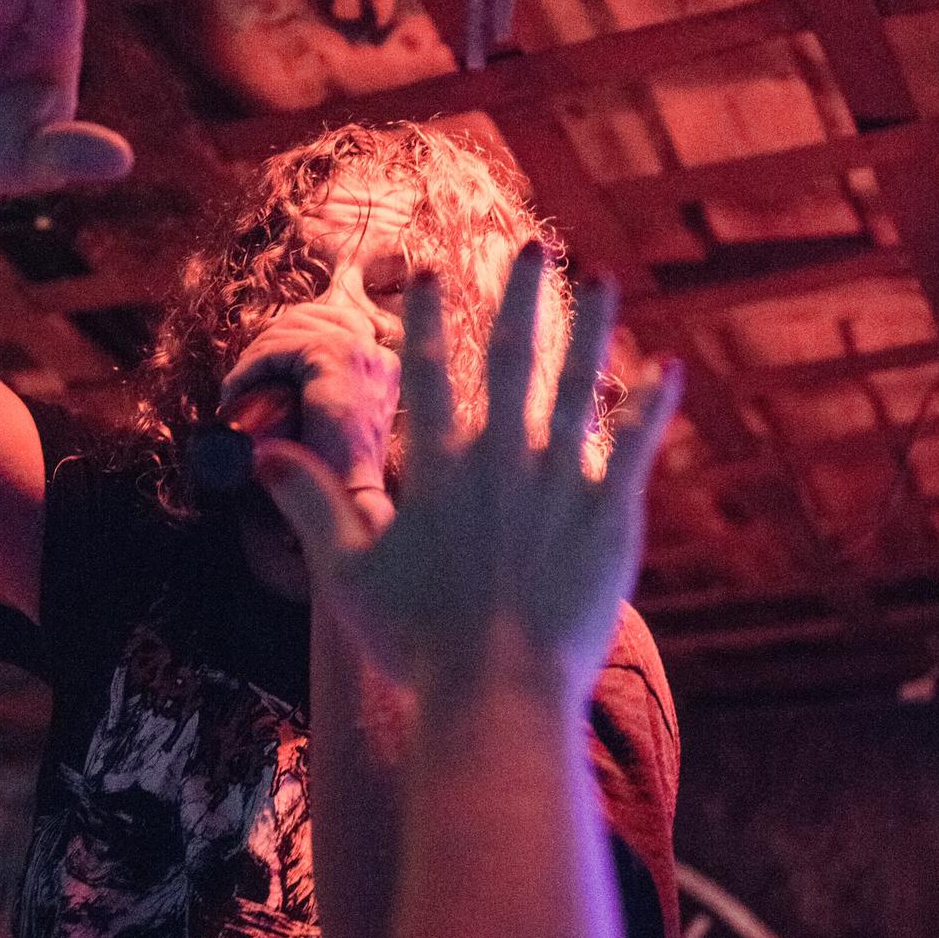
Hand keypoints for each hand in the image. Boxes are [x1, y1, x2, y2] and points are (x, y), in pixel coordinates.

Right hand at [255, 244, 681, 701]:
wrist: (497, 694)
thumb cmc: (416, 641)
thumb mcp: (346, 573)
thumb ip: (312, 504)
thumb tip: (267, 452)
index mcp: (438, 467)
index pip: (427, 372)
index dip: (425, 316)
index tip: (429, 269)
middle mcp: (500, 457)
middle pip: (512, 356)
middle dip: (523, 294)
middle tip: (537, 244)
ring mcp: (559, 481)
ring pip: (580, 385)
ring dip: (594, 329)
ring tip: (605, 282)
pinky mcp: (610, 514)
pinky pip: (636, 446)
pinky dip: (654, 405)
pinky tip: (672, 367)